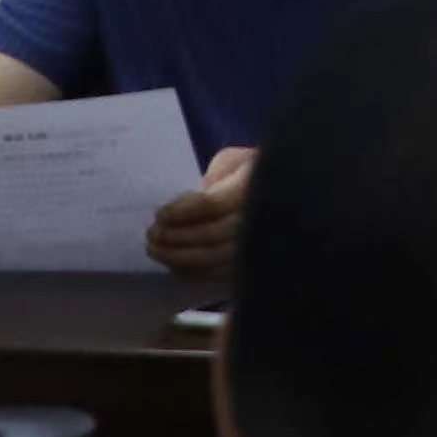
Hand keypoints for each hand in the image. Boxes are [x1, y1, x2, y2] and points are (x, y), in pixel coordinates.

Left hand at [144, 148, 252, 278]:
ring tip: (156, 251)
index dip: (181, 212)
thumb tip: (187, 205)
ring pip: (216, 259)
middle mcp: (261, 217)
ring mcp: (260, 244)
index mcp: (254, 185)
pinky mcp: (255, 263)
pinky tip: (175, 267)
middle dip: (176, 238)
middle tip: (151, 236)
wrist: (285, 190)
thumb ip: (213, 179)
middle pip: (212, 235)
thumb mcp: (233, 161)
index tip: (159, 214)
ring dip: (180, 258)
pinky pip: (222, 274)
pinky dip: (195, 274)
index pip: (212, 205)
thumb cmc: (253, 171)